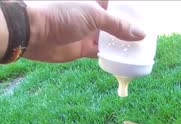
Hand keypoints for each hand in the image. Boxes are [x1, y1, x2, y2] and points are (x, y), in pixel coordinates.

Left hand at [23, 1, 145, 62]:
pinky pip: (102, 53)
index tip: (146, 18)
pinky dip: (112, 58)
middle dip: (130, 30)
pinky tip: (125, 61)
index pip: (118, 4)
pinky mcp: (83, 48)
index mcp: (95, 0)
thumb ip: (118, 25)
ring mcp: (88, 32)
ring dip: (123, 45)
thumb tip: (141, 34)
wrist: (34, 33)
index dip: (131, 10)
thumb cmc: (61, 15)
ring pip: (111, 39)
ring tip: (140, 51)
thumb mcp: (94, 16)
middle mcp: (92, 15)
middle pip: (116, 22)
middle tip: (147, 38)